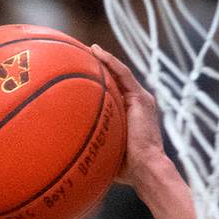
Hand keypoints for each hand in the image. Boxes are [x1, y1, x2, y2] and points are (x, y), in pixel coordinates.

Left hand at [90, 46, 167, 189]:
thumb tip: (71, 149)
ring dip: (104, 59)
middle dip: (99, 67)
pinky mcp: (142, 98)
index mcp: (129, 116)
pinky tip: (96, 52)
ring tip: (87, 49)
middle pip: (116, 80)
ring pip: (120, 73)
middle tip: (81, 57)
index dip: (99, 83)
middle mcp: (136, 105)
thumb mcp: (107, 151)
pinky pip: (123, 74)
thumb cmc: (127, 170)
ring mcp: (141, 100)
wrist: (146, 169)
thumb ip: (96, 143)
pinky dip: (110, 62)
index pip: (113, 93)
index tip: (81, 75)